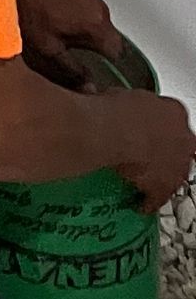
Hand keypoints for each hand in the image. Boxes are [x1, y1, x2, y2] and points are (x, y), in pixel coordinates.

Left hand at [9, 0, 120, 86]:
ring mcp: (88, 0)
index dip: (109, 72)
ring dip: (84, 44)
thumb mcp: (48, 49)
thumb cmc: (26, 6)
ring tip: (61, 51)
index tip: (96, 81)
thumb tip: (90, 87)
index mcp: (98, 25)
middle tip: (76, 70)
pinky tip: (55, 34)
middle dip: (95, 59)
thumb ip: (72, 71)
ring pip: (97, 32)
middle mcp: (99, 10)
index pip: (120, 57)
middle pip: (108, 45)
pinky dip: (75, 30)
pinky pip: (86, 19)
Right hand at [104, 89, 195, 214]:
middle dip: (165, 149)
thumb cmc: (117, 108)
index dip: (157, 122)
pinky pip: (159, 197)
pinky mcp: (167, 187)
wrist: (117, 132)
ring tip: (141, 177)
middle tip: (145, 150)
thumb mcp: (120, 95)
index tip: (144, 124)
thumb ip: (125, 103)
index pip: (172, 116)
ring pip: (174, 172)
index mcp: (175, 111)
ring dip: (160, 174)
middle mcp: (185, 138)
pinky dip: (149, 201)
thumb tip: (112, 102)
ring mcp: (179, 164)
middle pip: (180, 145)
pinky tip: (140, 204)